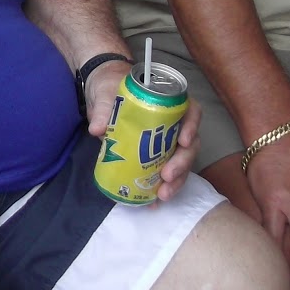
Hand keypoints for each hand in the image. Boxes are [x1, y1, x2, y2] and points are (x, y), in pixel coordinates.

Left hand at [84, 62, 200, 201]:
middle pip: (189, 143)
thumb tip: (98, 129)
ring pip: (180, 162)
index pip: (191, 111)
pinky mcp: (155, 155)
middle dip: (182, 163)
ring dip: (175, 181)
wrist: (101, 93)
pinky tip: (153, 202)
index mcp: (168, 102)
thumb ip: (104, 109)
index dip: (192, 126)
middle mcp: (173, 123)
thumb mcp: (106, 93)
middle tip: (167, 176)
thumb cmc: (110, 86)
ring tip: (162, 196)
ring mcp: (166, 140)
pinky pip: (164, 173)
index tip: (183, 141)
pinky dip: (161, 187)